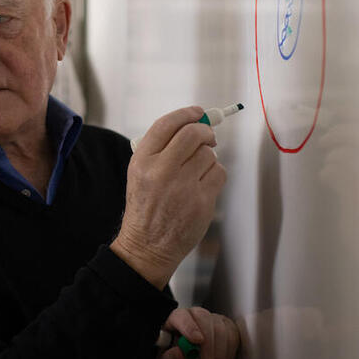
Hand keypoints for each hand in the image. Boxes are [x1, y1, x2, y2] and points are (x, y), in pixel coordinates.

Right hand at [111, 107, 225, 287]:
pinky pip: (219, 173)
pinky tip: (202, 185)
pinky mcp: (201, 201)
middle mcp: (161, 171)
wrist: (147, 245)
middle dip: (205, 132)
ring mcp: (182, 186)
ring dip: (208, 158)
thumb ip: (160, 149)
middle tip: (207, 137)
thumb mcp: (139, 173)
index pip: (166, 125)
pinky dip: (215, 175)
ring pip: (208, 154)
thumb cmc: (146, 208)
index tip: (198, 113)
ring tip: (197, 171)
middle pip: (192, 134)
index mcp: (142, 161)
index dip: (186, 114)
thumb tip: (192, 125)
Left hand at [154, 307, 238, 358]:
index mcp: (171, 324)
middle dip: (208, 341)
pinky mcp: (226, 328)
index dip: (189, 326)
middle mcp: (190, 318)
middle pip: (202, 316)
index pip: (180, 316)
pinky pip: (233, 334)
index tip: (197, 341)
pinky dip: (229, 352)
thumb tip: (179, 353)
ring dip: (219, 352)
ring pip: (220, 327)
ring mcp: (209, 321)